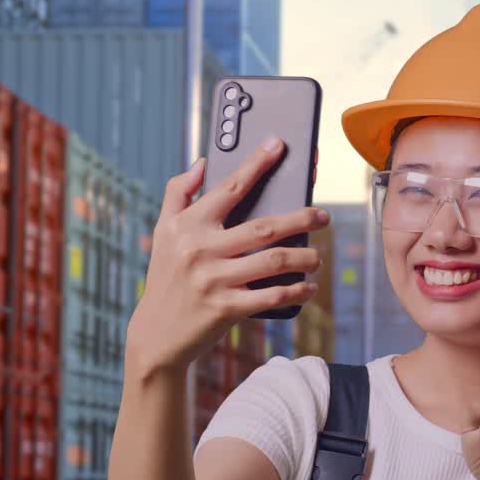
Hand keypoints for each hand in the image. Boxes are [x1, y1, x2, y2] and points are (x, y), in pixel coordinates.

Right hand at [126, 138, 329, 374]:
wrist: (156, 333)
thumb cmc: (165, 277)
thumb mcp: (162, 232)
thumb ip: (178, 193)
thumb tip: (202, 162)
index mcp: (188, 225)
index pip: (229, 187)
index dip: (256, 164)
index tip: (278, 145)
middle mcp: (200, 249)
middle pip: (264, 226)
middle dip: (302, 217)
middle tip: (323, 215)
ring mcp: (214, 280)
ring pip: (275, 260)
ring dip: (305, 257)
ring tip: (317, 256)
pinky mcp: (226, 308)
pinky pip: (272, 296)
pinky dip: (297, 290)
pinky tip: (309, 286)